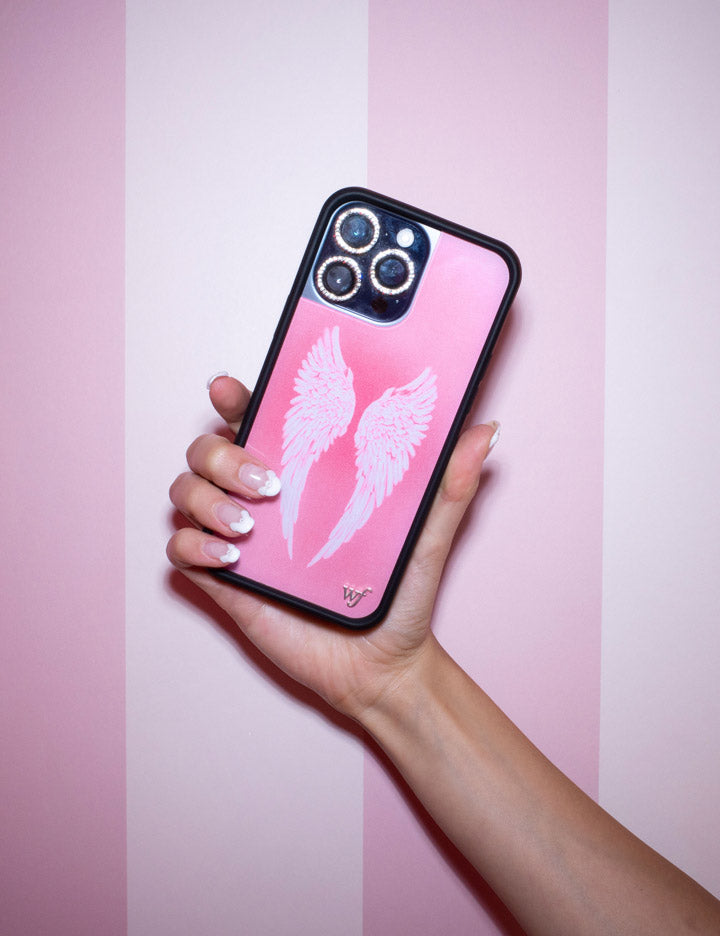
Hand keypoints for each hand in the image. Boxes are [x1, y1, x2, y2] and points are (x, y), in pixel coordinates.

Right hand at [167, 375, 497, 720]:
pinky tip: (230, 559)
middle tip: (269, 482)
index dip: (237, 397)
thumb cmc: (399, 593)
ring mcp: (239, 538)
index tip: (232, 389)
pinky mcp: (225, 581)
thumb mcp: (427, 535)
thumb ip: (450, 484)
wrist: (382, 664)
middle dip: (222, 454)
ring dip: (206, 498)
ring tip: (249, 529)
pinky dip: (193, 546)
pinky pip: (180, 549)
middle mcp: (263, 498)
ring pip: (186, 491)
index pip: (258, 419)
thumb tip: (484, 432)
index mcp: (303, 473)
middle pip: (208, 449)